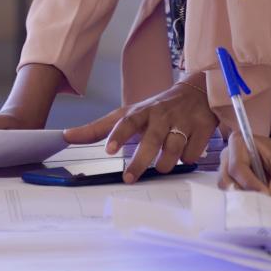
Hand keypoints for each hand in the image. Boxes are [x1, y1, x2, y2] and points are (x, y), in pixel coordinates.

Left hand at [62, 80, 217, 182]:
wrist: (198, 91)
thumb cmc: (156, 108)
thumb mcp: (128, 114)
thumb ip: (98, 128)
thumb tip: (66, 136)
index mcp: (142, 111)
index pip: (127, 120)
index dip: (118, 134)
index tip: (109, 150)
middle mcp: (162, 115)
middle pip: (151, 140)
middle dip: (141, 161)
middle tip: (129, 178)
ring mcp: (184, 121)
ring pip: (173, 151)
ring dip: (165, 163)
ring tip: (162, 164)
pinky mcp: (203, 127)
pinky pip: (192, 154)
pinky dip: (187, 158)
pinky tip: (185, 152)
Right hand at [218, 131, 270, 199]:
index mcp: (240, 143)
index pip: (237, 167)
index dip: (250, 184)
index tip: (267, 194)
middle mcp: (229, 155)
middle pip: (226, 179)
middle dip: (243, 193)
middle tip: (262, 203)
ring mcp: (229, 170)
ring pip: (227, 189)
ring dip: (243, 199)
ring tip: (261, 204)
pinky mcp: (234, 182)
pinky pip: (232, 195)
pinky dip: (244, 202)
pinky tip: (258, 205)